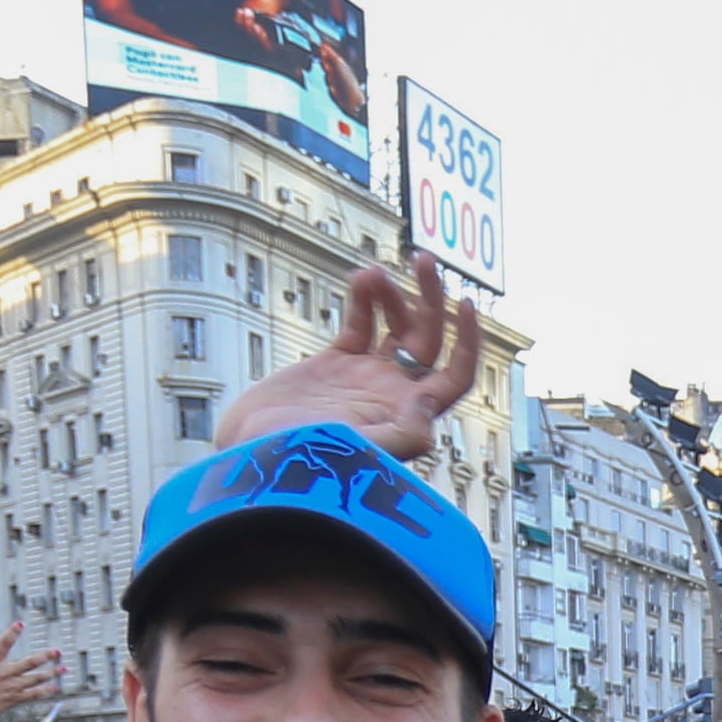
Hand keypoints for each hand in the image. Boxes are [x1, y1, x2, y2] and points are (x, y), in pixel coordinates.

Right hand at [0, 621, 63, 721]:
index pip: (2, 645)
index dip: (12, 634)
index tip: (21, 624)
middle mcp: (2, 675)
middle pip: (27, 663)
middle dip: (44, 657)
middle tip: (58, 651)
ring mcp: (9, 688)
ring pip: (34, 679)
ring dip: (51, 674)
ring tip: (64, 668)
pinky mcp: (13, 699)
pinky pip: (32, 695)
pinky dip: (45, 691)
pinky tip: (56, 688)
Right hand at [206, 252, 482, 464]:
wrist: (253, 452)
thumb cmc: (305, 462)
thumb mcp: (357, 450)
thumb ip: (400, 433)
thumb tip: (430, 407)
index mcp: (408, 412)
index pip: (455, 375)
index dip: (468, 342)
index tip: (467, 304)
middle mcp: (393, 392)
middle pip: (428, 338)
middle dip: (431, 298)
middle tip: (423, 260)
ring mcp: (365, 375)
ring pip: (395, 325)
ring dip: (393, 294)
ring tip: (374, 273)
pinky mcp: (335, 363)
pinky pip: (360, 323)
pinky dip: (363, 300)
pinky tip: (360, 279)